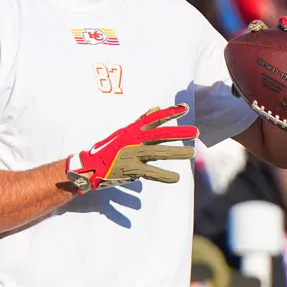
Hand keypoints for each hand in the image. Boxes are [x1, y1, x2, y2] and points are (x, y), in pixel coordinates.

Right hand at [64, 104, 196, 192]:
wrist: (90, 165)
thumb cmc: (109, 149)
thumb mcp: (125, 131)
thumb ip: (142, 121)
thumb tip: (156, 108)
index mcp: (133, 130)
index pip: (154, 119)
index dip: (170, 113)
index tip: (185, 108)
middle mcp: (134, 140)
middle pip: (160, 134)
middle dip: (178, 133)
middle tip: (195, 132)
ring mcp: (132, 154)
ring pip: (158, 152)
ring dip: (175, 152)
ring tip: (191, 153)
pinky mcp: (131, 168)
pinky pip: (150, 172)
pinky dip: (163, 175)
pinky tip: (175, 178)